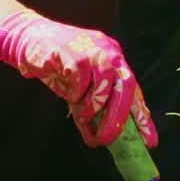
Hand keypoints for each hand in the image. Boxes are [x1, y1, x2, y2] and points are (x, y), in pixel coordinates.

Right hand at [0, 10, 156, 148]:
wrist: (30, 39)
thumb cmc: (58, 66)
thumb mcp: (79, 89)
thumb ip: (89, 110)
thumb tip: (95, 140)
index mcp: (116, 60)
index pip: (134, 90)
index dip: (142, 116)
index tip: (149, 141)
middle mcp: (109, 52)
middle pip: (125, 87)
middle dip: (118, 117)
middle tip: (108, 139)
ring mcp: (93, 50)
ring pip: (103, 87)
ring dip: (91, 107)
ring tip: (81, 114)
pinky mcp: (74, 52)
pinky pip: (80, 83)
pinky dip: (74, 94)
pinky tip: (66, 89)